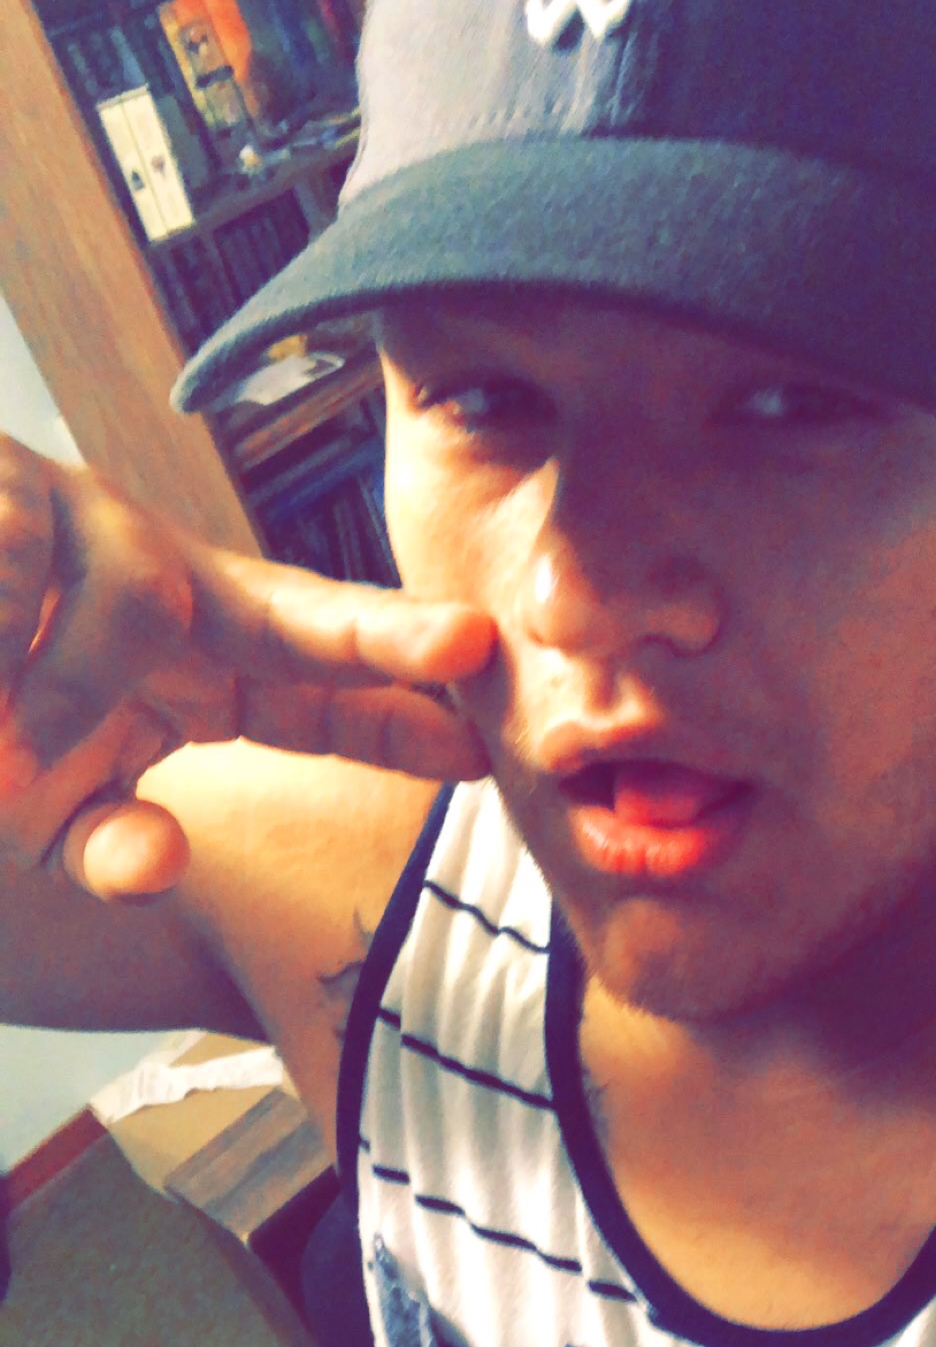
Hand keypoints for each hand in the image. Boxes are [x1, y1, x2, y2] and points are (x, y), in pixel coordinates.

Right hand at [0, 435, 495, 899]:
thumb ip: (108, 849)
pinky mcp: (8, 482)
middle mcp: (172, 582)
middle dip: (383, 632)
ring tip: (8, 739)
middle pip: (299, 611)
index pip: (322, 689)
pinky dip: (0, 636)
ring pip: (145, 598)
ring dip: (77, 687)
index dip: (397, 715)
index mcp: (204, 657)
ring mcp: (94, 521)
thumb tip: (155, 865)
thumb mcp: (48, 815)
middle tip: (466, 646)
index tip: (478, 753)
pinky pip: (25, 553)